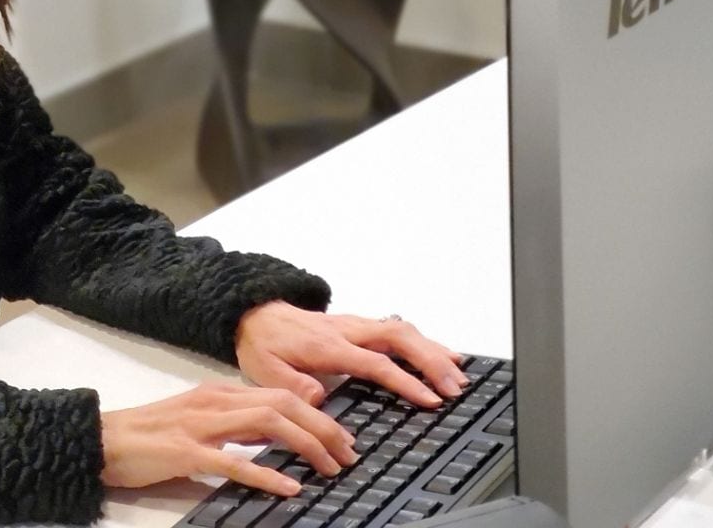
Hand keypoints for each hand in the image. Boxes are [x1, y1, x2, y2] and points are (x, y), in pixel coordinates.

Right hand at [98, 382, 357, 494]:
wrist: (104, 439)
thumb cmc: (150, 435)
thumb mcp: (199, 420)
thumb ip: (235, 423)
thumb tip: (274, 435)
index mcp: (219, 393)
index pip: (281, 394)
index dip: (319, 415)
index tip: (343, 438)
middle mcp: (215, 401)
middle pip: (283, 404)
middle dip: (323, 428)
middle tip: (349, 454)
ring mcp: (201, 424)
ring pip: (267, 424)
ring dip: (306, 445)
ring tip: (330, 468)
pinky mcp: (186, 451)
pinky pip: (234, 461)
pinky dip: (266, 473)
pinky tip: (289, 487)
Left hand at [235, 301, 468, 409]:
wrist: (252, 312)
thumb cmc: (261, 344)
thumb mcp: (265, 369)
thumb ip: (292, 385)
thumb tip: (320, 397)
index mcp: (327, 346)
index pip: (374, 363)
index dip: (404, 381)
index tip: (429, 400)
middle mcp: (346, 331)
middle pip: (397, 338)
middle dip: (430, 361)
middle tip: (455, 388)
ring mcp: (354, 325)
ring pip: (401, 330)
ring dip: (432, 350)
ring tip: (459, 373)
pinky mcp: (357, 325)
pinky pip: (396, 329)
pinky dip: (422, 341)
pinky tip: (442, 353)